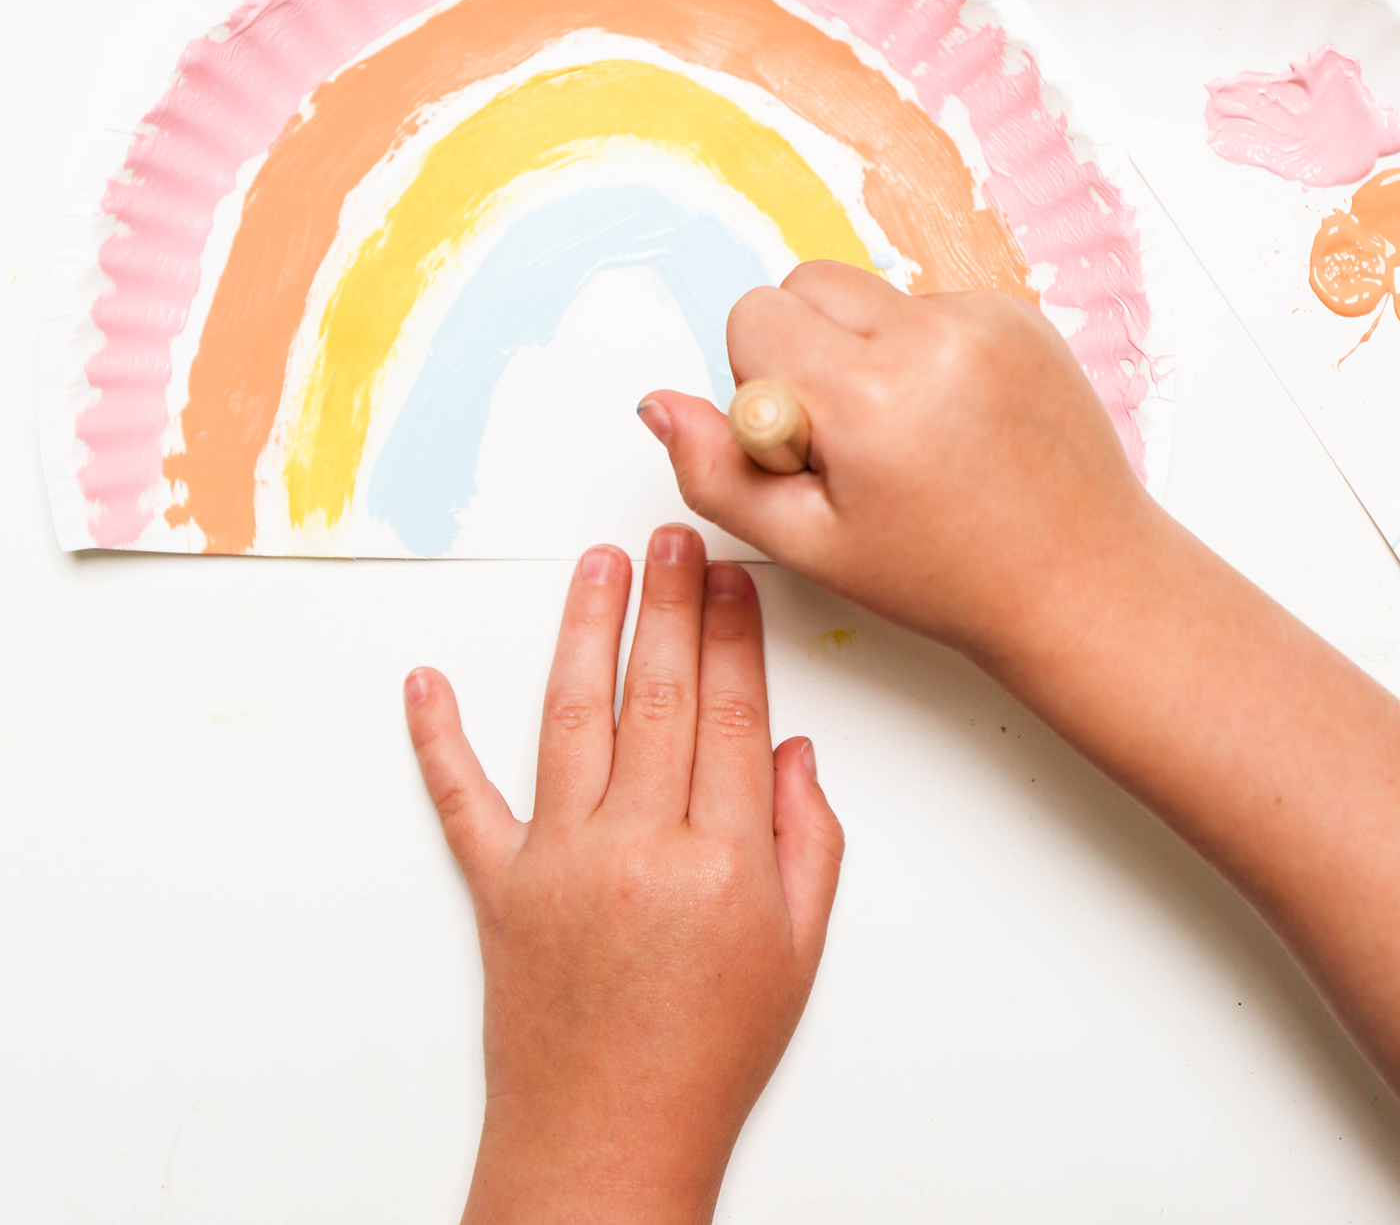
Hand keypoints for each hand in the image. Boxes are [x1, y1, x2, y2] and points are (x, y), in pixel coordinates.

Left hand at [404, 526, 843, 1224]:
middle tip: (676, 536)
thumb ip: (810, 842)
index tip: (735, 578)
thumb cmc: (707, 1054)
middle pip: (659, 695)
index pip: (733, 713)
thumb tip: (795, 746)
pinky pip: (462, 799)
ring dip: (586, 629)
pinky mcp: (497, 888)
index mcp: (724, 862)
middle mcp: (639, 847)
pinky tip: (427, 682)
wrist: (609, 1146)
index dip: (735, 635)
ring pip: (573, 716)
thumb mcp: (797, 954)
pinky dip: (437, 739)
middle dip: (671, 603)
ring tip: (601, 566)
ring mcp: (560, 862)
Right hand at [637, 262, 1149, 672]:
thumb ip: (716, 473)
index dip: (762, 387)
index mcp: (871, 394)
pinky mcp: (1017, 312)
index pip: (755, 316)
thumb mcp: (811, 545)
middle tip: (848, 438)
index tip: (809, 448)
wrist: (1082, 579)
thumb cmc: (950, 576)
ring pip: (867, 292)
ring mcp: (983, 317)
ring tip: (906, 432)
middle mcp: (930, 337)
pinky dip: (921, 349)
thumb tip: (660, 406)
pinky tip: (951, 418)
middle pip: (804, 282)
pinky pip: (927, 302)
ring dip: (863, 346)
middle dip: (803, 349)